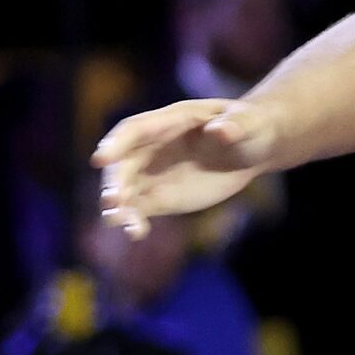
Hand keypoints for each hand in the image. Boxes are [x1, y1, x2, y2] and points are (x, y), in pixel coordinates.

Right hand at [93, 98, 279, 238]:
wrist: (253, 148)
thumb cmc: (250, 126)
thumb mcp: (249, 122)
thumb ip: (235, 125)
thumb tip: (222, 130)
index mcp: (169, 121)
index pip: (133, 130)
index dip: (116, 144)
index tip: (101, 158)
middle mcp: (152, 148)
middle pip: (123, 164)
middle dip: (116, 181)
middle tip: (112, 200)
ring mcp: (154, 174)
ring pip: (127, 190)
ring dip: (119, 206)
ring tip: (118, 221)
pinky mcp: (162, 197)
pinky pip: (141, 210)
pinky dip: (135, 221)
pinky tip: (136, 233)